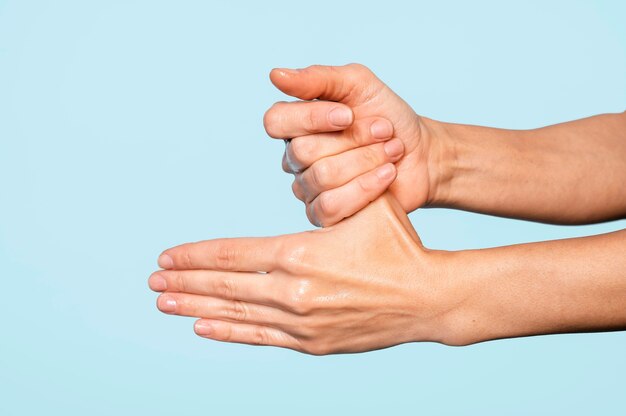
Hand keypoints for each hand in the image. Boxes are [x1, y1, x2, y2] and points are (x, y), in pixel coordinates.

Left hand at [149, 194, 459, 354]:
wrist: (428, 297)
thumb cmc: (397, 246)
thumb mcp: (365, 205)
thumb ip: (330, 188)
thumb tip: (306, 160)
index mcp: (300, 254)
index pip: (231, 254)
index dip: (195, 256)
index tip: (166, 257)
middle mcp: (293, 291)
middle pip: (225, 286)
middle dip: (185, 282)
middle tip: (152, 282)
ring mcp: (301, 322)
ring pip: (236, 314)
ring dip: (196, 307)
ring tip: (165, 304)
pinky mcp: (312, 343)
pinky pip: (261, 338)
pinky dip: (230, 332)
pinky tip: (204, 327)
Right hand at [264, 63, 437, 225]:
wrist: (423, 154)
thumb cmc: (389, 117)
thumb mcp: (358, 84)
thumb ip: (317, 78)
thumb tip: (275, 75)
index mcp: (296, 124)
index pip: (275, 121)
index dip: (311, 118)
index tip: (349, 114)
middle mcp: (296, 158)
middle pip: (304, 152)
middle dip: (354, 140)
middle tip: (384, 131)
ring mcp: (308, 189)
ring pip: (322, 178)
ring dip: (367, 160)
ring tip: (392, 152)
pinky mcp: (325, 215)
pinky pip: (331, 206)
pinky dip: (366, 188)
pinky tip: (387, 176)